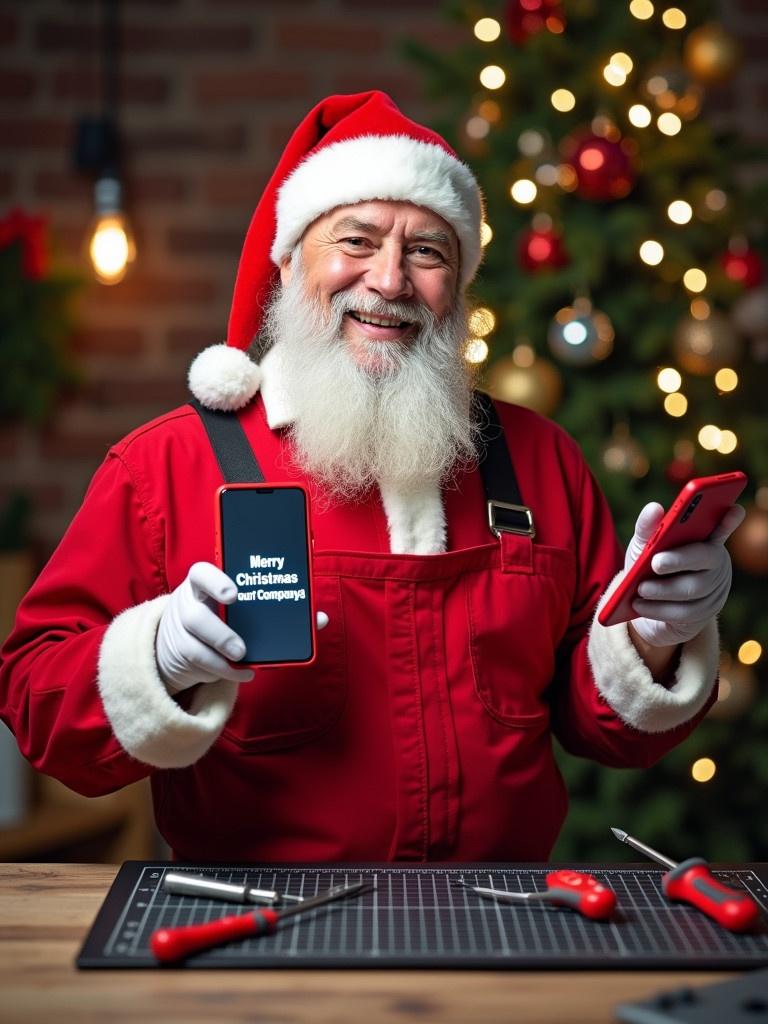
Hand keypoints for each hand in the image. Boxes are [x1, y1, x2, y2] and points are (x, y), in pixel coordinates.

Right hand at [156, 563, 329, 692]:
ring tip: (242, 660)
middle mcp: (188, 604)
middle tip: (241, 648)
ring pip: (192, 643)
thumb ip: (277, 609)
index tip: (234, 595)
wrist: (184, 636)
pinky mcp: (182, 653)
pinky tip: (244, 673)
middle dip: (219, 633)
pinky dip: (223, 672)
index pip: (200, 574)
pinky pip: (199, 664)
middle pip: (194, 615)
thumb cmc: (226, 614)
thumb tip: (320, 619)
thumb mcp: (244, 606)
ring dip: (219, 656)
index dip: (215, 582)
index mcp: (204, 583)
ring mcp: (180, 630)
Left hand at [625, 501, 745, 647]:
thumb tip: (654, 508)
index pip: (719, 528)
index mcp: (704, 541)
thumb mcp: (643, 546)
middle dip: (679, 560)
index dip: (728, 521)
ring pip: (693, 590)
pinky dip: (658, 609)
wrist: (640, 605)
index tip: (733, 509)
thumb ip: (647, 528)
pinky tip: (639, 605)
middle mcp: (715, 565)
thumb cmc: (647, 567)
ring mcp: (712, 591)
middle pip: (704, 559)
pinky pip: (683, 613)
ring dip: (663, 590)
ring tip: (640, 589)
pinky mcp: (702, 615)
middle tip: (655, 562)